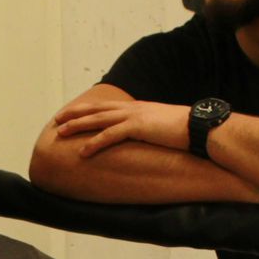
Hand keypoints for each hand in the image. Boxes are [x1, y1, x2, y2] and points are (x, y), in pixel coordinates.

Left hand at [52, 95, 190, 157]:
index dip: (89, 109)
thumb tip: (148, 138)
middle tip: (58, 119)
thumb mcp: (164, 128)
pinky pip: (110, 136)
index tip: (74, 112)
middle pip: (97, 110)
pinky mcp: (138, 127)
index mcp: (138, 108)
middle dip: (76, 113)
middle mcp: (133, 109)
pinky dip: (94, 143)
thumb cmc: (187, 130)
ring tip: (61, 133)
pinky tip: (82, 152)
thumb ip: (152, 130)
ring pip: (99, 120)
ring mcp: (134, 117)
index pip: (108, 107)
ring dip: (78, 126)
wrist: (200, 127)